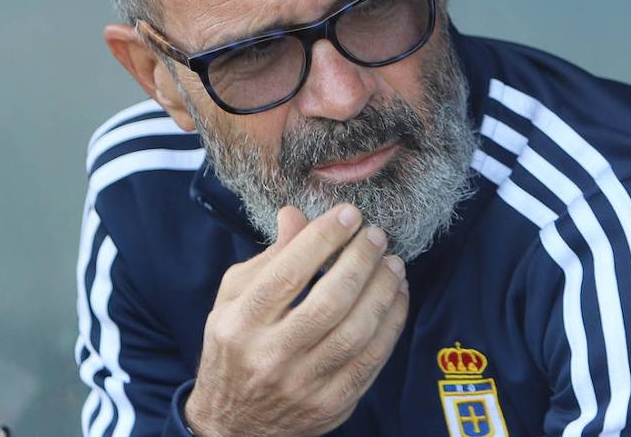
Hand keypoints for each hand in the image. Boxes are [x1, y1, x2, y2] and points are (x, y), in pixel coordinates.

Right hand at [183, 204, 409, 436]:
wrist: (234, 425)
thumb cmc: (234, 348)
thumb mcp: (234, 298)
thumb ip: (268, 258)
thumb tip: (296, 215)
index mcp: (240, 323)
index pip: (288, 272)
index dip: (324, 238)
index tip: (349, 214)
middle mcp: (270, 355)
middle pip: (329, 301)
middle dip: (360, 260)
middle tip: (376, 235)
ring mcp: (303, 385)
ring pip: (357, 332)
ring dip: (382, 291)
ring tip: (393, 263)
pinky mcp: (331, 405)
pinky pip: (372, 361)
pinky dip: (391, 324)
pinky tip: (396, 297)